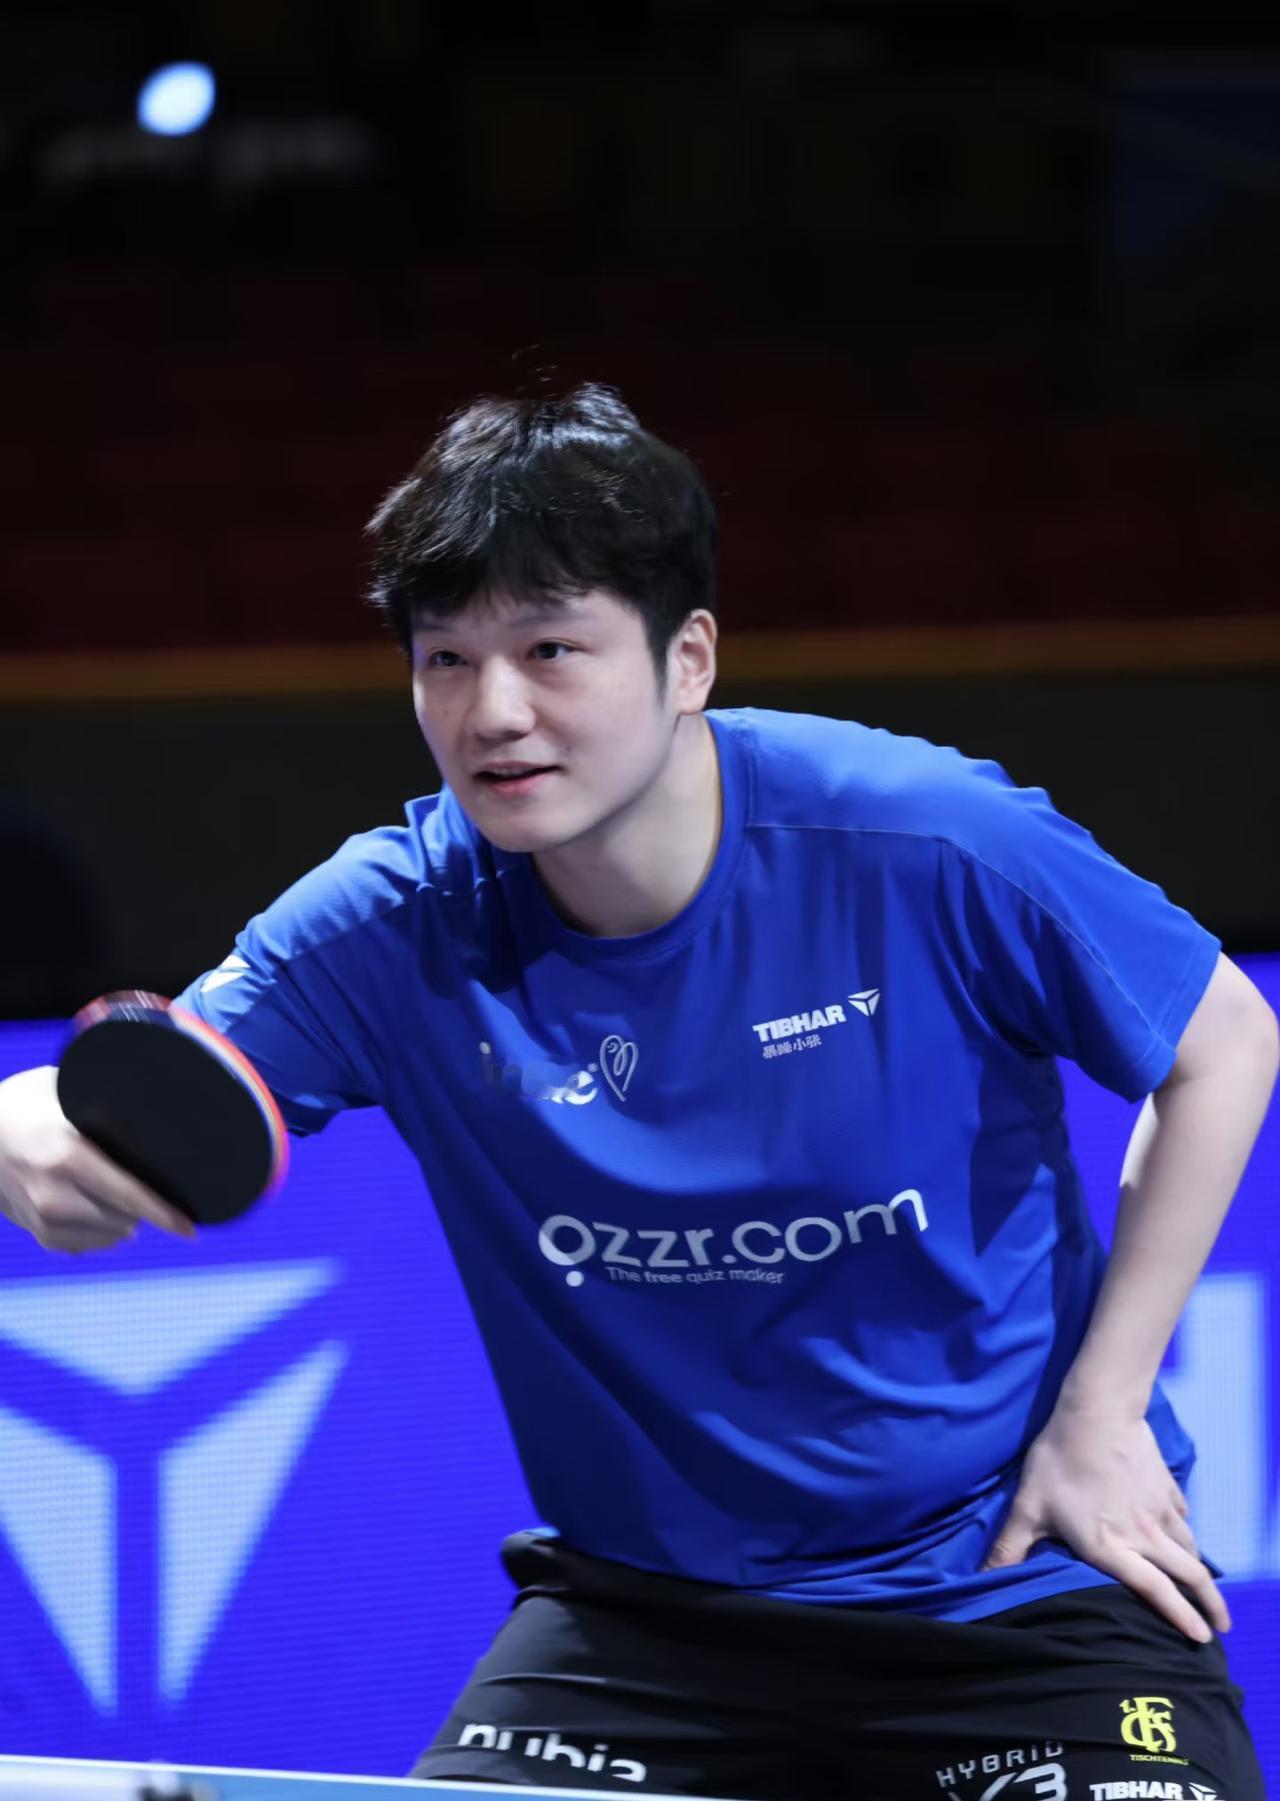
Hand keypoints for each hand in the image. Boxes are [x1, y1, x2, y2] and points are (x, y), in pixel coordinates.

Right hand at [0, 1066, 195, 1251]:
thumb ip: (104, 1099)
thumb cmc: (23, 1103)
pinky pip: (86, 1244)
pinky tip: (105, 1212)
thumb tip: (153, 1098)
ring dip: (125, 1219)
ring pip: (110, 1234)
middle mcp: (54, 1193)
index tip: (190, 1227)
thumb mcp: (62, 1088)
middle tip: (144, 1180)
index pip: (127, 1194)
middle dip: (144, 1205)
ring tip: (119, 1191)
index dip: (163, 1213)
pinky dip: (102, 1232)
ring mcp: (43, 1217)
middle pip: (125, 1217)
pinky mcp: (36, 1231)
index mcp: (67, 1156)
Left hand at [982, 1402, 1229, 1643]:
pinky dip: (1185, 1531)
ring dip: (1199, 1571)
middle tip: (1221, 1626)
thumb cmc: (1059, 1461)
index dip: (1182, 1619)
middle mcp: (1145, 1535)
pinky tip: (1181, 1532)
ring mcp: (1160, 1510)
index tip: (1201, 1638)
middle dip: (1210, 1605)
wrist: (1096, 1412)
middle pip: (1190, 1576)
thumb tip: (984, 1579)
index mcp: (1114, 1548)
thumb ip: (1010, 1548)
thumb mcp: (1029, 1507)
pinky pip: (1182, 1516)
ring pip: (1190, 1548)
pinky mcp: (1166, 1486)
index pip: (1157, 1593)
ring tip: (1203, 1586)